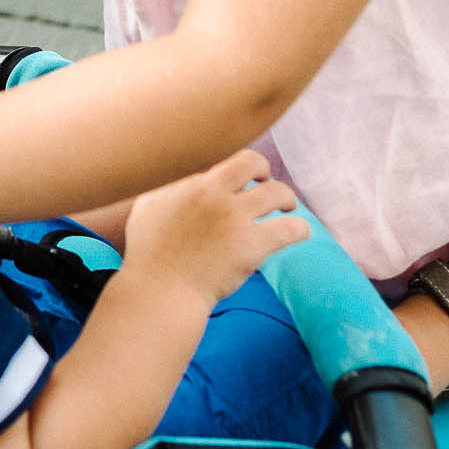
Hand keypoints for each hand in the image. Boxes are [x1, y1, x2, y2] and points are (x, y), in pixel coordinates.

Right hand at [121, 148, 307, 305]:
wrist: (159, 291)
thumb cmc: (149, 253)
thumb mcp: (148, 205)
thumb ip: (168, 184)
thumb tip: (183, 172)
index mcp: (189, 181)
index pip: (223, 156)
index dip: (233, 165)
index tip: (236, 177)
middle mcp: (213, 194)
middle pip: (252, 162)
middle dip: (263, 169)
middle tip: (265, 181)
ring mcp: (233, 219)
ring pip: (278, 193)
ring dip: (286, 198)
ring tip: (286, 207)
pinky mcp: (251, 245)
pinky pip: (291, 228)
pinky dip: (299, 228)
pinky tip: (297, 232)